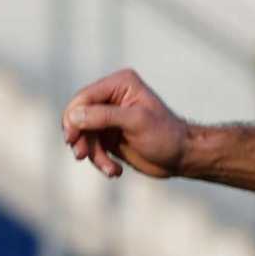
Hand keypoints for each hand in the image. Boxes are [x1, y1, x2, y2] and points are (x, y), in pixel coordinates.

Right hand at [63, 69, 191, 179]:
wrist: (183, 157)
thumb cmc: (166, 136)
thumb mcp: (136, 122)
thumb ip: (103, 116)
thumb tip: (73, 116)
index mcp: (119, 84)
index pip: (84, 98)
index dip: (73, 117)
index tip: (71, 138)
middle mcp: (111, 97)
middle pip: (78, 116)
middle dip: (80, 138)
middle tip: (82, 155)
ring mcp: (108, 117)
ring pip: (83, 135)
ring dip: (93, 154)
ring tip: (110, 169)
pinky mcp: (109, 135)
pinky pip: (92, 147)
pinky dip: (100, 161)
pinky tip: (115, 171)